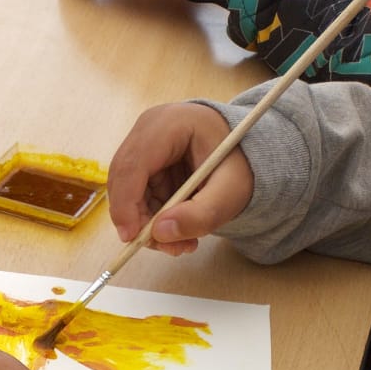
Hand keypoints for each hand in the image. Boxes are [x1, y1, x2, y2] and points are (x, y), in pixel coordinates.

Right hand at [108, 101, 254, 255]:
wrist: (247, 152)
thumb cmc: (241, 163)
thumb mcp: (231, 192)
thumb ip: (200, 214)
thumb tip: (159, 232)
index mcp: (170, 124)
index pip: (133, 166)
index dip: (126, 204)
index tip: (133, 238)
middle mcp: (147, 129)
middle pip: (123, 180)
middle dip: (138, 219)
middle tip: (165, 246)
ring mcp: (141, 144)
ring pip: (126, 192)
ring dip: (146, 223)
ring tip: (179, 241)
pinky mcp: (141, 161)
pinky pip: (133, 195)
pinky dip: (150, 217)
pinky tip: (175, 226)